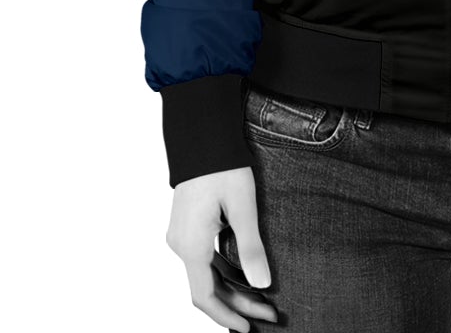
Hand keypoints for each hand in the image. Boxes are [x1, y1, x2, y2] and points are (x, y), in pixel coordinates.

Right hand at [166, 166, 278, 331]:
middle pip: (208, 287)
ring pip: (206, 273)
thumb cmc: (223, 166)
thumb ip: (250, 247)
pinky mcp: (187, 225)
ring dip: (232, 288)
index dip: (227, 317)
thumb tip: (263, 284)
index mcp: (191, 245)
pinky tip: (244, 275)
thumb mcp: (243, 206)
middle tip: (270, 313)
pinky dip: (223, 271)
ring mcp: (181, 235)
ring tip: (263, 298)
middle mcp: (181, 244)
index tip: (249, 329)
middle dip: (239, 303)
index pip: (205, 297)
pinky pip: (204, 258)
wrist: (202, 136)